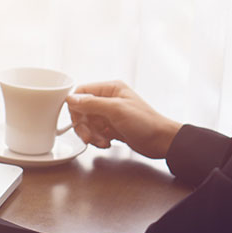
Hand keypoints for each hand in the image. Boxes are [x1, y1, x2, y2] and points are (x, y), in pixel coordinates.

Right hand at [66, 81, 182, 158]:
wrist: (161, 141)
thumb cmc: (145, 123)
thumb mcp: (116, 110)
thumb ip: (91, 103)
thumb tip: (70, 98)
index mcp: (110, 89)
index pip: (82, 93)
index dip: (75, 107)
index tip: (77, 120)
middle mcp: (108, 100)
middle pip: (81, 111)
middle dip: (84, 126)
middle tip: (89, 136)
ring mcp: (109, 114)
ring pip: (87, 124)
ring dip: (91, 135)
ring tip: (102, 141)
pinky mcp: (110, 127)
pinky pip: (94, 132)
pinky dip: (97, 139)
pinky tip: (107, 143)